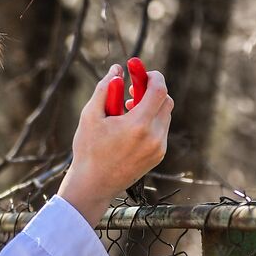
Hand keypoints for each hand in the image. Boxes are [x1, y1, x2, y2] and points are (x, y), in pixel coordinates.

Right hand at [57, 64, 173, 226]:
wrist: (93, 186)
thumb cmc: (88, 150)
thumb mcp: (90, 115)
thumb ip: (104, 88)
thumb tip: (117, 70)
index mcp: (139, 125)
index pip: (159, 90)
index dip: (153, 76)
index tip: (140, 72)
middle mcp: (154, 137)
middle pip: (166, 101)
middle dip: (151, 90)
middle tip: (131, 91)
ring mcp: (159, 148)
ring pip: (164, 115)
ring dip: (150, 106)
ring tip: (127, 110)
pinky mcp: (158, 156)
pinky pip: (161, 130)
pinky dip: (151, 122)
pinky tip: (130, 127)